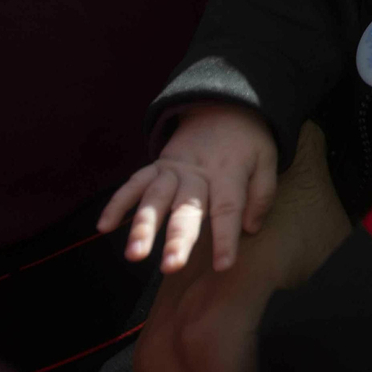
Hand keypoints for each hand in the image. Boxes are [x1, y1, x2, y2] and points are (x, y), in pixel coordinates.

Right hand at [98, 105, 276, 273]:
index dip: (226, 237)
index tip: (224, 265)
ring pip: (155, 198)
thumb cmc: (248, 142)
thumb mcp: (267, 159)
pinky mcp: (156, 166)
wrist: (223, 105)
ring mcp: (173, 169)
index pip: (228, 208)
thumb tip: (251, 227)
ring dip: (143, 226)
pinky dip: (118, 203)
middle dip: (178, 238)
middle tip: (171, 266)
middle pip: (187, 208)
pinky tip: (104, 226)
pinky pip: (134, 184)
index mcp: (229, 172)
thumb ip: (262, 193)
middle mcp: (198, 173)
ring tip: (134, 254)